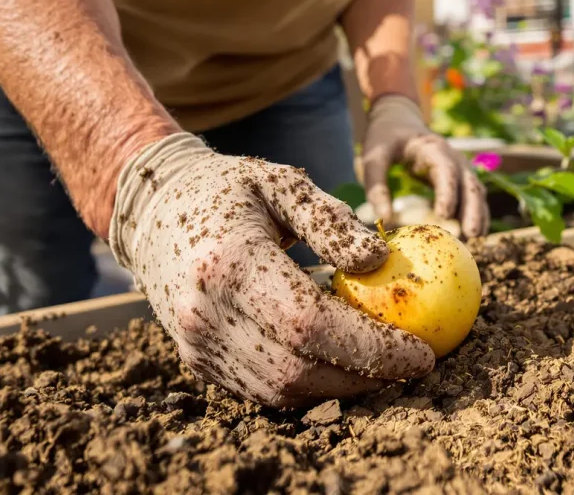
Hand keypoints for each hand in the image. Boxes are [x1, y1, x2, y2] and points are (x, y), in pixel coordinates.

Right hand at [108, 133, 434, 406]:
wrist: (150, 211)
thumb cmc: (228, 190)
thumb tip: (381, 259)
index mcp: (229, 264)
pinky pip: (263, 390)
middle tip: (413, 365)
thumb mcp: (281, 183)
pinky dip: (311, 385)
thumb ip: (330, 221)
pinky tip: (343, 365)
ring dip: (343, 387)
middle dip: (366, 377)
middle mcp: (206, 313)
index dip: (372, 348)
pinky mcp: (198, 361)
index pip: (311, 325)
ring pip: (282, 391)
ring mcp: (198, 344)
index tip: (423, 352)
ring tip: (386, 366)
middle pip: (299, 370)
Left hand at [361, 95, 489, 238]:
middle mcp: (453, 157)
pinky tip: (473, 237)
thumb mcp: (373, 158)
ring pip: (476, 192)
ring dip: (478, 215)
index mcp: (433, 148)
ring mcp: (460, 168)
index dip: (448, 192)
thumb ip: (376, 186)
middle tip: (471, 235)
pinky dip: (476, 215)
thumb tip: (384, 220)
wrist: (399, 121)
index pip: (446, 170)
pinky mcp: (459, 179)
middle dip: (473, 210)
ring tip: (475, 241)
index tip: (444, 215)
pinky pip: (473, 197)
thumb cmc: (385, 139)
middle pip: (470, 184)